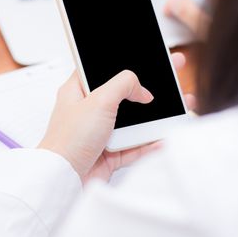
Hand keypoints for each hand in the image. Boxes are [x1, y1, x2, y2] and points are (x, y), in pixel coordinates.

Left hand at [38, 53, 195, 183]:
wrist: (62, 180)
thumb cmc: (67, 141)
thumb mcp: (98, 100)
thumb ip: (123, 84)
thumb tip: (142, 90)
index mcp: (79, 90)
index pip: (103, 69)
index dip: (125, 62)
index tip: (145, 56)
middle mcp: (90, 110)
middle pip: (125, 94)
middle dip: (149, 89)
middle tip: (171, 77)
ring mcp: (101, 132)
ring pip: (133, 121)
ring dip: (153, 119)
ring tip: (175, 111)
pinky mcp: (110, 153)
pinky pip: (136, 145)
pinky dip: (150, 143)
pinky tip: (163, 138)